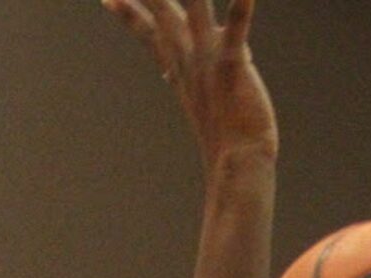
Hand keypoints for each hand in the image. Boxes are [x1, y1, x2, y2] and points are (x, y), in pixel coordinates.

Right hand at [103, 0, 276, 163]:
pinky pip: (236, 31)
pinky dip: (241, 8)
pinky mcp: (232, 68)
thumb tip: (202, 53)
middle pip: (163, 14)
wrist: (239, 168)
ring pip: (193, 11)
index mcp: (181, 70)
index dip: (129, 15)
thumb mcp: (207, 99)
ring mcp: (209, 64)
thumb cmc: (228, 141)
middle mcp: (190, 62)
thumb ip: (204, 69)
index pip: (150, 35)